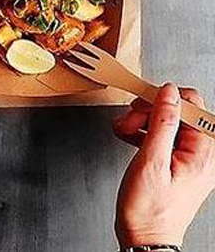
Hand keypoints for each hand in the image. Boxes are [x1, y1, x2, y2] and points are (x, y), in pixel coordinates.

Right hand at [114, 82, 214, 246]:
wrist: (145, 240)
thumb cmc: (149, 211)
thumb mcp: (151, 161)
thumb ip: (162, 123)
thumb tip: (169, 93)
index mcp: (203, 153)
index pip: (191, 103)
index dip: (163, 100)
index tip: (142, 106)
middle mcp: (203, 155)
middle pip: (179, 110)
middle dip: (150, 111)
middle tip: (131, 121)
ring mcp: (193, 159)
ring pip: (170, 120)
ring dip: (144, 120)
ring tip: (126, 130)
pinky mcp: (181, 164)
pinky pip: (166, 135)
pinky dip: (147, 132)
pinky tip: (132, 137)